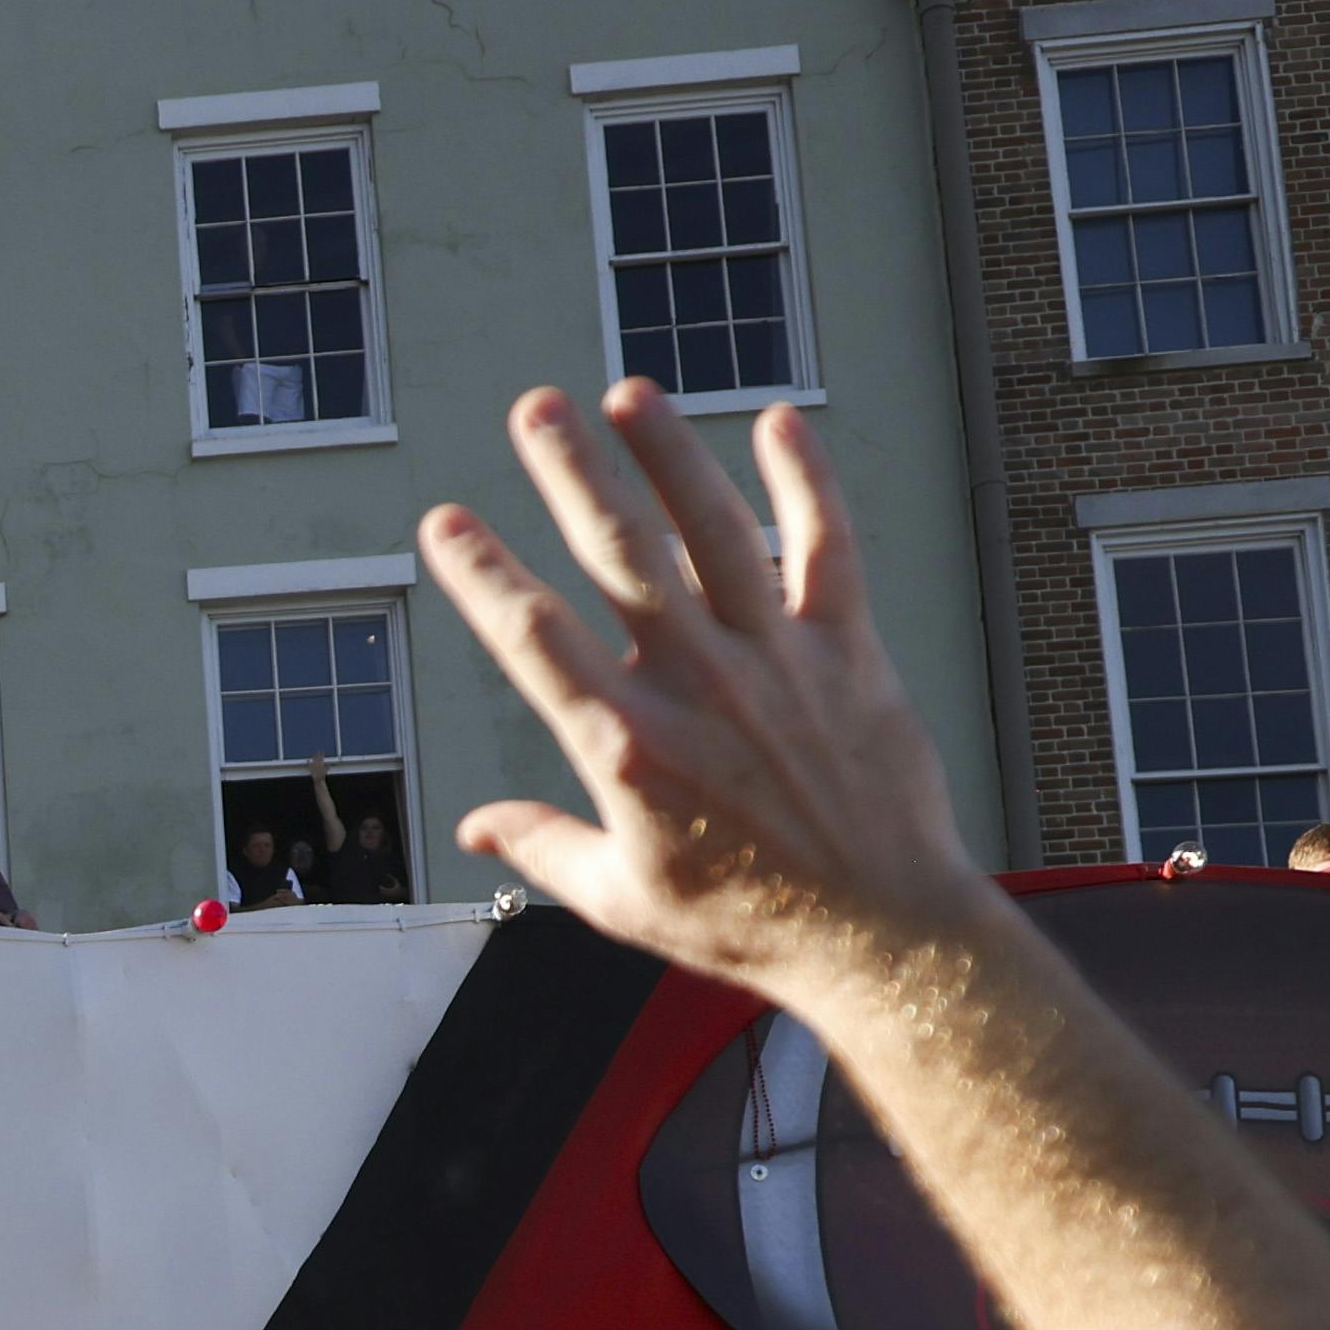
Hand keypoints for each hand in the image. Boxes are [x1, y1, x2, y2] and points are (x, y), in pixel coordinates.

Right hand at [421, 385, 996, 1018]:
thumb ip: (545, 848)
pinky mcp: (847, 653)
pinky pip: (827, 548)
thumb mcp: (625, 902)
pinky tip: (780, 423)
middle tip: (534, 407)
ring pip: (717, 531)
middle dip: (570, 473)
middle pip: (620, 556)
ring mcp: (778, 661)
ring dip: (668, 454)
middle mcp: (700, 687)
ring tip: (628, 394)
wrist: (883, 936)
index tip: (446, 522)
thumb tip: (477, 826)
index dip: (483, 574)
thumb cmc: (752, 926)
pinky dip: (807, 482)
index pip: (534, 639)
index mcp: (630, 748)